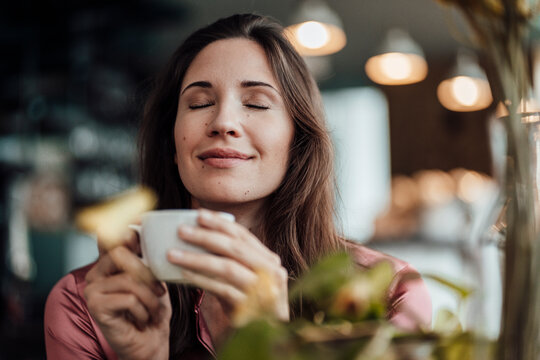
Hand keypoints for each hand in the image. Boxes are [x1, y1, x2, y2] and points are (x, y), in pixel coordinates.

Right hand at [84, 232, 171, 359]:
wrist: (150, 343)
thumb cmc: (152, 310)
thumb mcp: (154, 278)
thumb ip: (145, 257)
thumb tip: (139, 229)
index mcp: (109, 264)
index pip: (114, 238)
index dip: (128, 232)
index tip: (139, 223)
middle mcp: (96, 274)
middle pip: (121, 253)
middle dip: (148, 272)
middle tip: (159, 291)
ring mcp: (92, 290)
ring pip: (129, 280)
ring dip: (150, 297)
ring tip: (153, 309)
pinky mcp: (95, 307)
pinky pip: (128, 298)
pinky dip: (143, 310)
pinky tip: (142, 319)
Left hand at [166, 209, 288, 323]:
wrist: (263, 337)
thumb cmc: (248, 304)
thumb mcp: (243, 278)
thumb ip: (231, 259)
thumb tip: (201, 234)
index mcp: (269, 260)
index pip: (244, 236)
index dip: (220, 223)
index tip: (198, 214)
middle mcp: (272, 272)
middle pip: (235, 248)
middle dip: (206, 236)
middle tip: (182, 230)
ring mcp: (264, 291)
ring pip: (227, 267)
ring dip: (197, 258)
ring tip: (173, 253)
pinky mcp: (252, 309)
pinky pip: (222, 289)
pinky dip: (201, 280)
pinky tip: (183, 275)